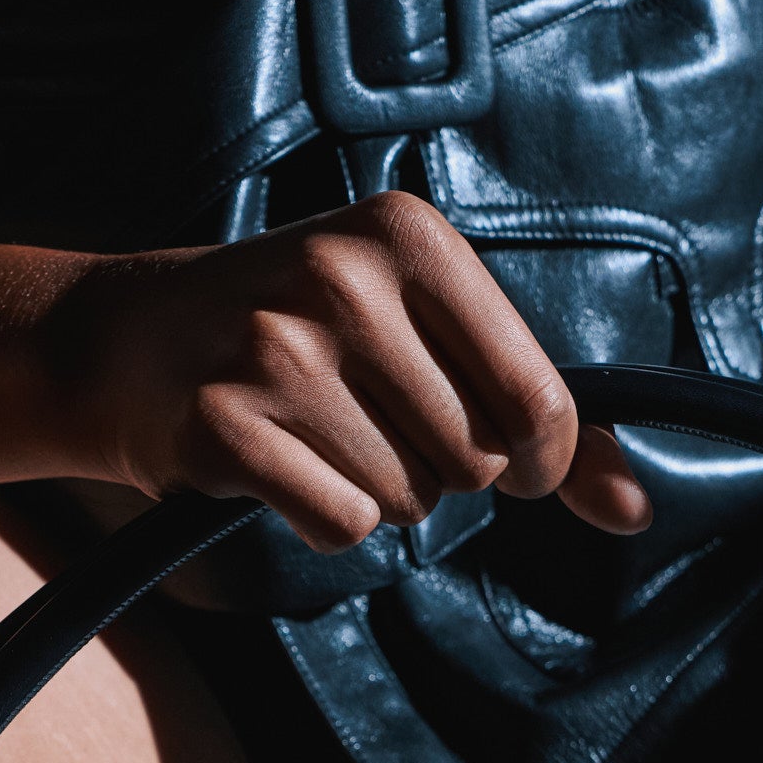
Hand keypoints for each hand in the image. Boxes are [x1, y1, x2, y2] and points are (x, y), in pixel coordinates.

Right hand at [60, 191, 651, 549]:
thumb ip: (540, 419)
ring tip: (315, 435)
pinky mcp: (226, 426)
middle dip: (440, 471)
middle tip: (369, 423)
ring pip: (408, 500)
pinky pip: (342, 526)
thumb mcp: (422, 332)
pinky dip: (321, 520)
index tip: (507, 459)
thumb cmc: (301, 336)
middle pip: (474, 462)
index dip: (537, 460)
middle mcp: (343, 280)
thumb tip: (635, 510)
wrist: (127, 341)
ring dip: (375, 493)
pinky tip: (278, 468)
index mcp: (408, 235)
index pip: (537, 400)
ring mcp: (278, 352)